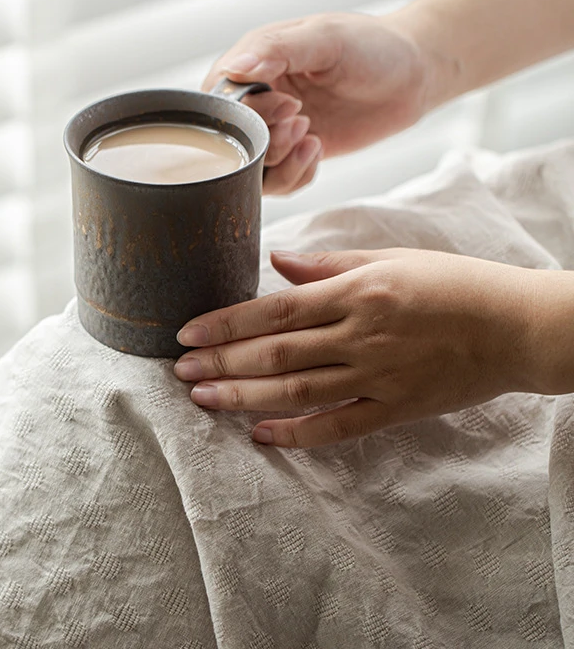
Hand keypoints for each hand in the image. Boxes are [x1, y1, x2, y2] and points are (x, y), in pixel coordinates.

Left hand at [173, 248, 546, 447]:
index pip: (275, 310)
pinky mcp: (395, 410)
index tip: (187, 332)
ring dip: (243, 397)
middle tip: (179, 370)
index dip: (226, 323)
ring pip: (297, 393)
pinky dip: (297, 434)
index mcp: (356, 293)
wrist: (514, 326)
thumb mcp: (389, 258)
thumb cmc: (449, 283)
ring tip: (202, 398)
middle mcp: (360, 336)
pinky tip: (260, 434)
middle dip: (222, 362)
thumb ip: (327, 264)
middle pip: (276, 355)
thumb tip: (276, 260)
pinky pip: (338, 427)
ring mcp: (377, 377)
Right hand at [203, 12, 430, 194]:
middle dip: (267, 142)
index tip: (289, 105)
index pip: (220, 100)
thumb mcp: (325, 38)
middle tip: (304, 123)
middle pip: (233, 140)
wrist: (412, 75)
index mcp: (253, 63)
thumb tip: (234, 68)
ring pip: (252, 170)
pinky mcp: (294, 155)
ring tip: (313, 140)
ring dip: (281, 163)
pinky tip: (318, 151)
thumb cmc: (371, 46)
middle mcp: (256, 100)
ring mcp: (274, 130)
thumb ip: (277, 51)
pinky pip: (278, 183)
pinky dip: (296, 175)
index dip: (246, 114)